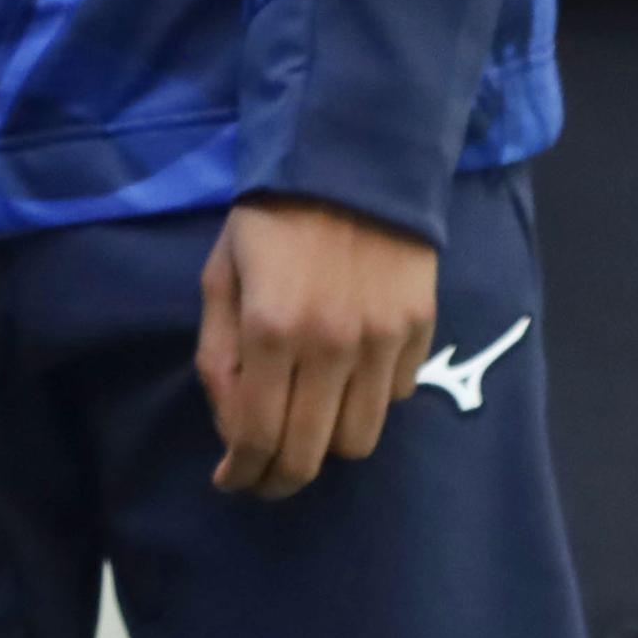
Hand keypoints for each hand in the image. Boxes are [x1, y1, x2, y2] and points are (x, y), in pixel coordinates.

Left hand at [196, 196, 437, 498]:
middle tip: (265, 477)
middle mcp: (331, 344)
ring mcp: (382, 339)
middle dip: (279, 479)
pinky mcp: (418, 328)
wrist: (354, 156)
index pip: (258, 438)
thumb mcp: (221, 277)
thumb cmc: (273, 219)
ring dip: (327, 444)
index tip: (233, 481)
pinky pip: (394, 397)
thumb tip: (233, 432)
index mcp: (271, 329)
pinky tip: (348, 376)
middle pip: (311, 455)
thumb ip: (219, 358)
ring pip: (359, 439)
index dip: (242, 474)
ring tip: (309, 423)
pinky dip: (367, 400)